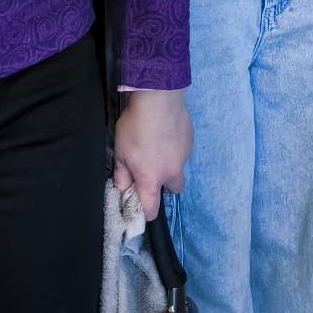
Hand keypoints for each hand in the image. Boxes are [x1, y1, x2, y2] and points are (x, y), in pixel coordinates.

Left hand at [113, 89, 191, 221]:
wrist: (159, 100)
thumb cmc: (135, 129)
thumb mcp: (121, 154)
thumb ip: (122, 176)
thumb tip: (123, 189)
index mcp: (152, 179)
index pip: (152, 210)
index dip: (145, 213)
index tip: (139, 205)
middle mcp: (172, 172)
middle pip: (173, 190)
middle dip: (163, 185)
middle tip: (151, 170)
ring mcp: (184, 156)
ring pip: (178, 168)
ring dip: (169, 164)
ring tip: (157, 145)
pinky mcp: (191, 141)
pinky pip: (182, 152)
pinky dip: (175, 148)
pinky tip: (165, 134)